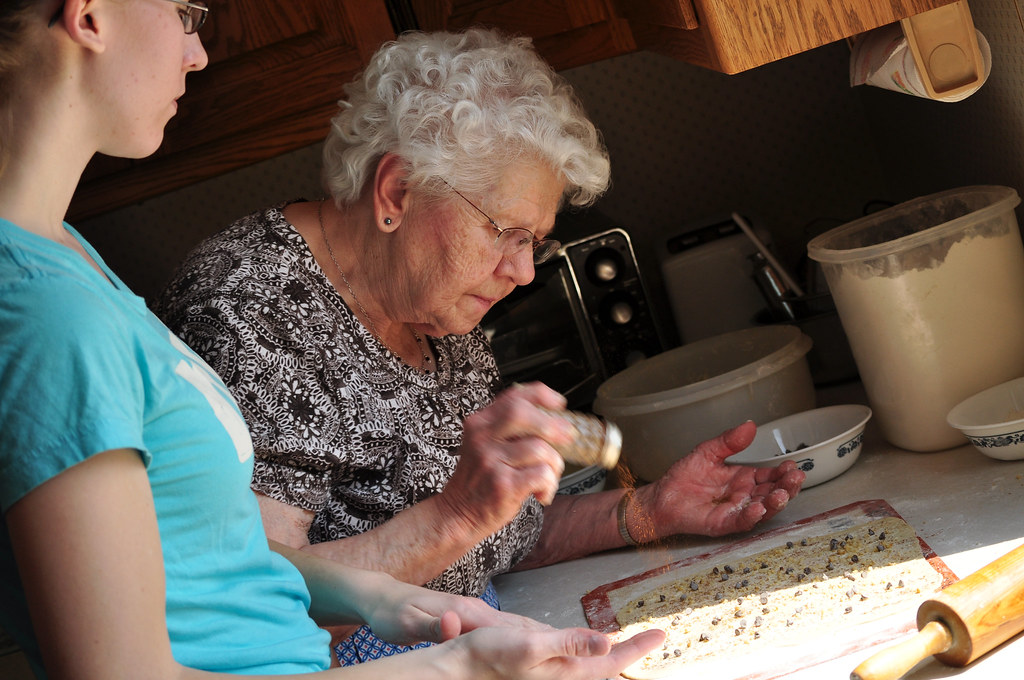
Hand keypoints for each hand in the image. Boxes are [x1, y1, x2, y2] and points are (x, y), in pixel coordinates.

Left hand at [359, 569, 550, 645]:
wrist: (380, 596)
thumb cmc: (391, 614)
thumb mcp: (407, 625)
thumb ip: (432, 627)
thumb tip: (453, 624)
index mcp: (465, 612)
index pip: (506, 628)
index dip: (533, 638)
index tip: (559, 646)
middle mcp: (475, 609)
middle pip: (519, 625)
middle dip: (547, 636)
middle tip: (579, 646)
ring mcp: (474, 612)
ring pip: (515, 625)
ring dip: (540, 635)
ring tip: (567, 646)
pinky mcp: (470, 617)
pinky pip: (504, 628)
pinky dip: (523, 635)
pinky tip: (534, 644)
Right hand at [438, 382, 573, 537]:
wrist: (458, 514)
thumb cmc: (480, 480)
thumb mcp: (485, 446)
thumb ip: (509, 430)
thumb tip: (555, 420)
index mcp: (479, 424)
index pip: (513, 396)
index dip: (541, 395)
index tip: (559, 403)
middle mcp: (482, 438)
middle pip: (522, 414)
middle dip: (552, 424)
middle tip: (568, 436)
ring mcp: (491, 461)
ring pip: (540, 449)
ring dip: (554, 465)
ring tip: (547, 478)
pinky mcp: (503, 485)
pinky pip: (542, 474)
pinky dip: (550, 485)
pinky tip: (541, 493)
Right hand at [441, 626, 665, 679]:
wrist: (461, 667)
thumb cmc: (490, 657)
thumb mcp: (531, 644)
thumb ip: (569, 643)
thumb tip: (606, 643)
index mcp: (566, 672)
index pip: (612, 661)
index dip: (638, 647)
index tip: (660, 634)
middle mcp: (563, 675)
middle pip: (607, 665)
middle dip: (632, 652)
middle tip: (654, 636)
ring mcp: (552, 671)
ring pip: (592, 664)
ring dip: (614, 653)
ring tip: (633, 641)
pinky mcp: (542, 664)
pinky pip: (576, 659)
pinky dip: (591, 649)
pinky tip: (591, 644)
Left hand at [636, 421, 805, 538]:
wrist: (662, 496)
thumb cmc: (684, 477)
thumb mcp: (708, 452)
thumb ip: (729, 441)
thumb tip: (749, 425)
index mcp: (744, 478)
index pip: (770, 475)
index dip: (783, 472)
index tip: (792, 465)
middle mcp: (744, 495)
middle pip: (773, 493)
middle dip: (787, 487)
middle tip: (795, 479)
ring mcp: (736, 511)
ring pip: (763, 509)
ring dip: (775, 503)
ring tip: (782, 494)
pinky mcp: (722, 523)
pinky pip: (740, 521)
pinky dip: (751, 516)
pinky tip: (758, 508)